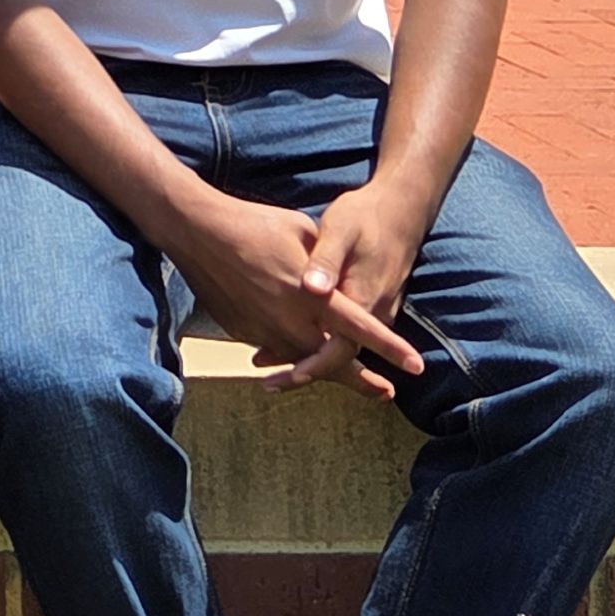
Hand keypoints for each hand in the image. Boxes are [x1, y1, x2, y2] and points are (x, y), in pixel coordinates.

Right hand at [165, 191, 419, 403]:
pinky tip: (298, 355)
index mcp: (311, 293)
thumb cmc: (253, 224)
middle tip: (386, 391)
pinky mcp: (244, 332)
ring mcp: (265, 329)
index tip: (417, 366)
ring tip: (351, 380)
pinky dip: (292, 354)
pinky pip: (275, 349)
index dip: (391, 348)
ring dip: (327, 371)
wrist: (197, 231)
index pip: (360, 327)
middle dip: (363, 380)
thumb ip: (326, 260)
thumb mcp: (301, 230)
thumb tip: (338, 276)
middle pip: (335, 362)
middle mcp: (291, 319)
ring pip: (304, 362)